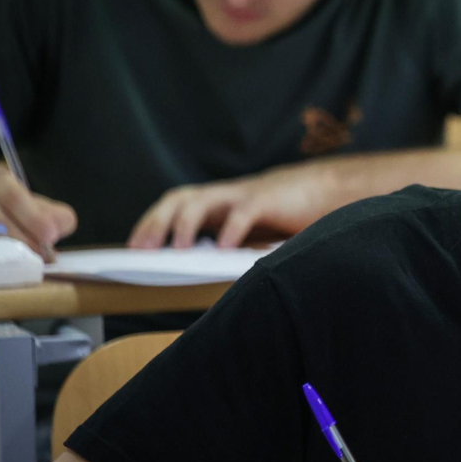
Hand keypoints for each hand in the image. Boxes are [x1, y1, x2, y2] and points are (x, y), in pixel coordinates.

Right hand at [0, 161, 76, 258]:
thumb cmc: (5, 209)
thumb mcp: (31, 203)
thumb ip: (52, 213)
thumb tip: (60, 226)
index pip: (13, 196)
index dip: (34, 218)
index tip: (51, 236)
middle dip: (26, 242)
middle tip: (45, 257)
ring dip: (13, 258)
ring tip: (31, 264)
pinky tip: (9, 269)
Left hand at [127, 165, 327, 248]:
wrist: (327, 189)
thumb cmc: (286, 214)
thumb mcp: (250, 229)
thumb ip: (226, 242)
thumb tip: (197, 272)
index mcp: (218, 202)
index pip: (174, 205)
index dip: (151, 223)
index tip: (133, 248)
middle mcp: (224, 194)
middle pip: (179, 199)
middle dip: (157, 222)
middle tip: (143, 249)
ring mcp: (244, 194)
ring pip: (202, 201)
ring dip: (186, 224)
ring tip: (179, 249)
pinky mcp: (267, 200)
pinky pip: (243, 213)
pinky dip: (231, 231)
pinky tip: (223, 249)